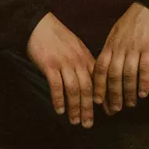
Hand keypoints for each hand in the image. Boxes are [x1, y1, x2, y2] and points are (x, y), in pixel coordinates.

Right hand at [26, 13, 95, 127]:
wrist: (39, 24)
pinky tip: (59, 110)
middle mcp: (78, 62)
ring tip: (75, 121)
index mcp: (86, 58)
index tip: (108, 112)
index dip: (104, 98)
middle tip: (89, 124)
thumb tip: (89, 82)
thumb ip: (84, 63)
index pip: (99, 81)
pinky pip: (56, 85)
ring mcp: (64, 63)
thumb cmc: (57, 37)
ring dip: (75, 107)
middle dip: (89, 108)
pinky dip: (59, 99)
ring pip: (74, 89)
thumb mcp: (76, 48)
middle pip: (88, 88)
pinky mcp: (50, 65)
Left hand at [93, 2, 148, 114]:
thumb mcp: (116, 34)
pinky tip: (143, 93)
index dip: (98, 86)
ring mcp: (134, 48)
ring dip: (128, 92)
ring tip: (130, 104)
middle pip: (113, 75)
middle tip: (115, 109)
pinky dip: (143, 82)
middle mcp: (120, 48)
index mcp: (110, 45)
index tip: (98, 101)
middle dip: (113, 95)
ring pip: (128, 74)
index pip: (100, 68)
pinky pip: (145, 68)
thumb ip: (110, 51)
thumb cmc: (133, 23)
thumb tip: (103, 70)